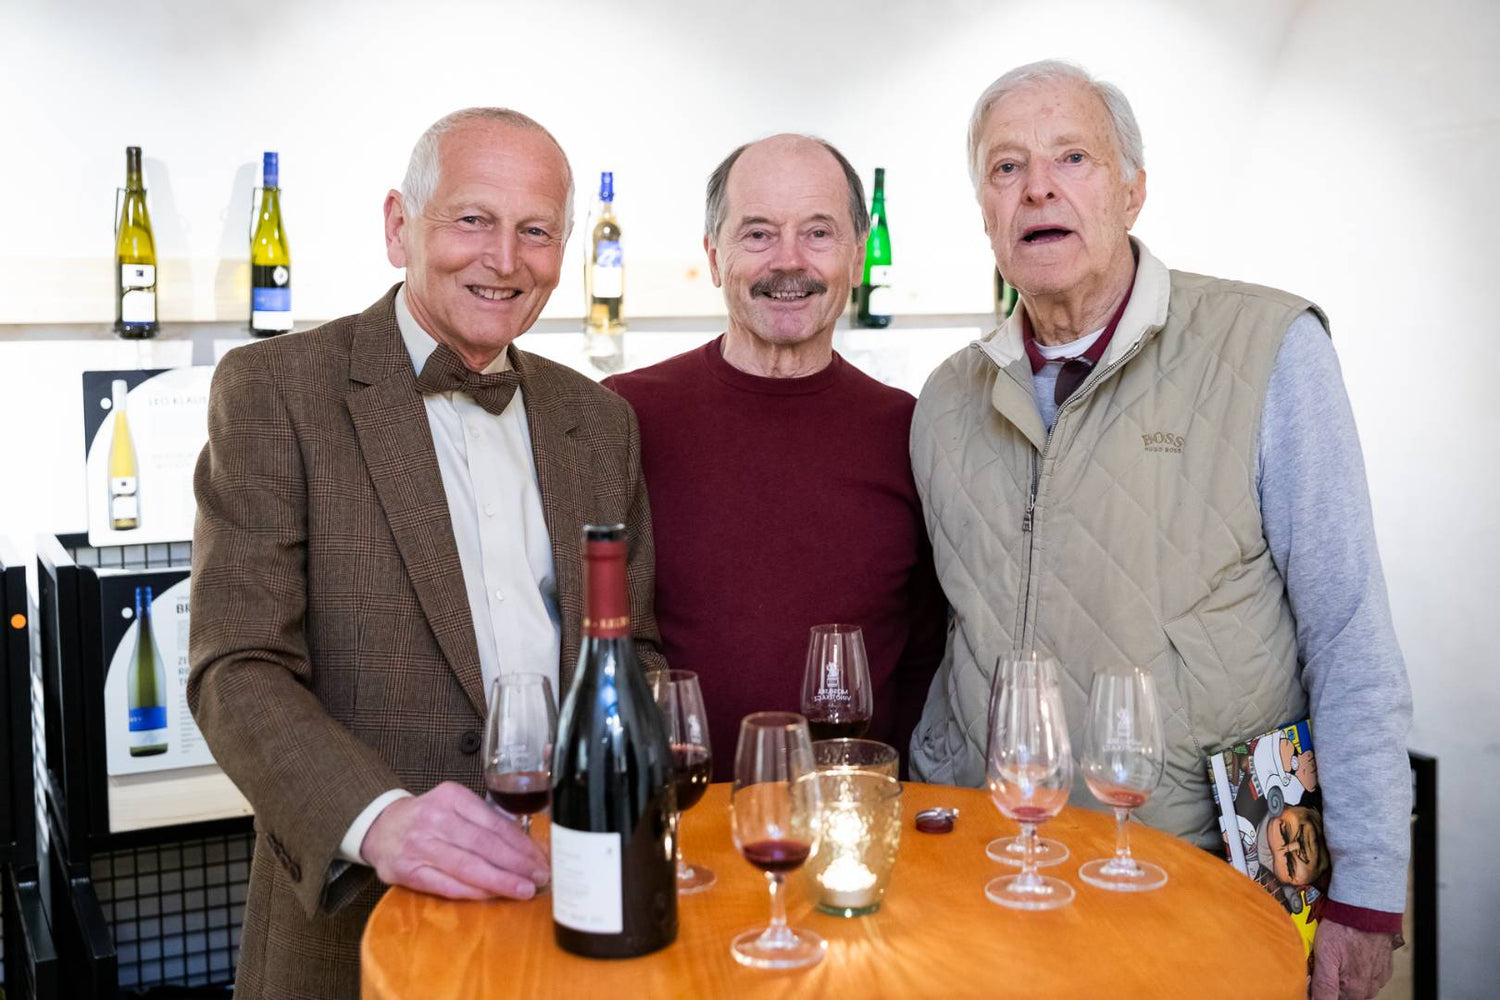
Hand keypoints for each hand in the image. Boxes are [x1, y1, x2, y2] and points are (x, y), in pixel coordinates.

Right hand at [361, 781, 549, 899]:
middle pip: (484, 845)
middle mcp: (435, 818)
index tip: (540, 859)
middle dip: (516, 865)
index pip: (494, 824)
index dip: (521, 845)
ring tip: (523, 890)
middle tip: (539, 877)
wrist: (381, 827)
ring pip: (467, 867)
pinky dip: (473, 892)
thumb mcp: (455, 805)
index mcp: (452, 797)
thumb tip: (526, 847)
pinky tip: (492, 896)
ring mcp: (419, 846)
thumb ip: (485, 821)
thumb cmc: (428, 818)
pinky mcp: (408, 871)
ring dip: (499, 881)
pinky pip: (447, 885)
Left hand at [1310, 920, 1396, 999]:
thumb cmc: (1344, 928)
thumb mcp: (1325, 956)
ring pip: (1355, 985)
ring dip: (1345, 975)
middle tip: (1325, 961)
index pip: (1330, 999)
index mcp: (1354, 990)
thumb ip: (1323, 985)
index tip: (1314, 973)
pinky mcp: (1384, 968)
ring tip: (1338, 954)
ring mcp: (1378, 979)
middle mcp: (1368, 988)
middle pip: (1343, 993)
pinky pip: (1368, 975)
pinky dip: (1358, 967)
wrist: (1367, 909)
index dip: (1319, 987)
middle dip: (1332, 981)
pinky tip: (1350, 953)